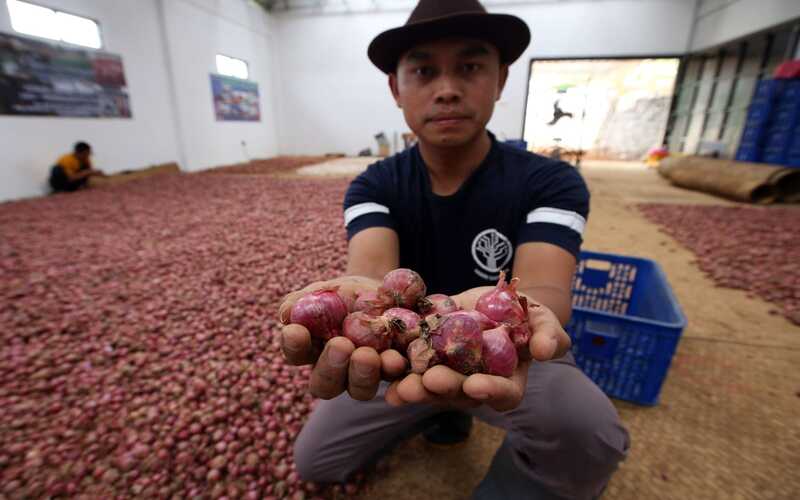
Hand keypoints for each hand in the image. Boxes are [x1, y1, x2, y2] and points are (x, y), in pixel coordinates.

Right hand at [278, 276, 406, 400]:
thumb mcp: (323, 291)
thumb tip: (287, 313)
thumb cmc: (342, 294)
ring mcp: (364, 375)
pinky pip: (393, 379)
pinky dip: (393, 370)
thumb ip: (303, 301)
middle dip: (332, 367)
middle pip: (326, 384)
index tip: (295, 330)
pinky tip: (395, 358)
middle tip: (340, 345)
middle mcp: (335, 372)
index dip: (294, 346)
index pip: (296, 354)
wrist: (378, 293)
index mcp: (311, 351)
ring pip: (359, 390)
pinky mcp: (391, 371)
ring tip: (367, 354)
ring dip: (363, 374)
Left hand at [384, 290, 570, 411]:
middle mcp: (475, 386)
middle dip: (444, 389)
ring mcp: (448, 375)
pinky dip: (396, 368)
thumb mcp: (543, 319)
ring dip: (414, 388)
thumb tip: (543, 351)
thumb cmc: (527, 315)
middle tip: (430, 381)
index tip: (476, 385)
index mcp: (507, 382)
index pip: (502, 394)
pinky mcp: (426, 359)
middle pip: (459, 394)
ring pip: (430, 387)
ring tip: (399, 387)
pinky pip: (410, 366)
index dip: (489, 391)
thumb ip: (549, 335)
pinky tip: (383, 365)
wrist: (495, 301)